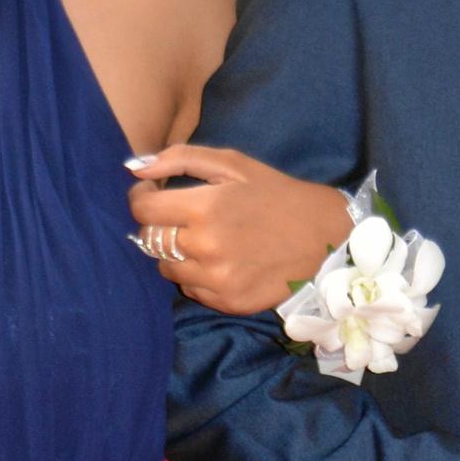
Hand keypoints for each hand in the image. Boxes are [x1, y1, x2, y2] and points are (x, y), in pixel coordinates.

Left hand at [125, 146, 351, 312]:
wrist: (324, 238)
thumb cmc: (275, 194)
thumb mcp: (233, 164)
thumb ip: (180, 158)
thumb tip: (135, 167)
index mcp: (205, 207)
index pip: (142, 209)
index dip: (140, 197)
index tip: (150, 193)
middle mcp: (205, 247)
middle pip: (149, 241)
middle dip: (158, 225)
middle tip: (180, 216)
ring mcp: (216, 279)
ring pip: (166, 269)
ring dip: (175, 253)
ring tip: (204, 239)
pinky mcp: (227, 302)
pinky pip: (191, 289)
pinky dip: (197, 274)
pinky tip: (221, 260)